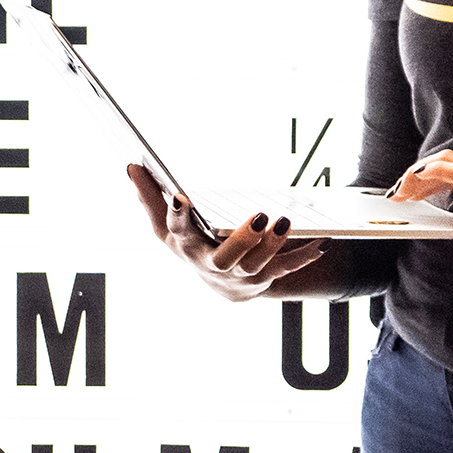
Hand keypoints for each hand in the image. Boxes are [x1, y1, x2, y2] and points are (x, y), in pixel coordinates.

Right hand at [127, 163, 323, 300]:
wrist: (224, 288)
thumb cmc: (191, 245)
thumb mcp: (166, 226)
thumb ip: (150, 197)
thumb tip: (131, 165)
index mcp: (186, 248)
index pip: (177, 232)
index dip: (176, 216)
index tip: (180, 196)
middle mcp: (212, 266)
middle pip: (224, 259)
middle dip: (242, 240)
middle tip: (260, 215)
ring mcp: (240, 276)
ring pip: (257, 265)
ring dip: (273, 245)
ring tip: (287, 220)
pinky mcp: (265, 278)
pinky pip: (285, 269)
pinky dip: (303, 256)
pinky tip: (321, 242)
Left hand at [388, 148, 452, 272]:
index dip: (436, 179)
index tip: (420, 191)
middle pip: (449, 162)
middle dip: (422, 178)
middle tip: (403, 193)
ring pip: (444, 163)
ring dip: (418, 177)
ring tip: (401, 193)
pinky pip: (448, 170)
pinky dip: (425, 174)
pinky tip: (410, 184)